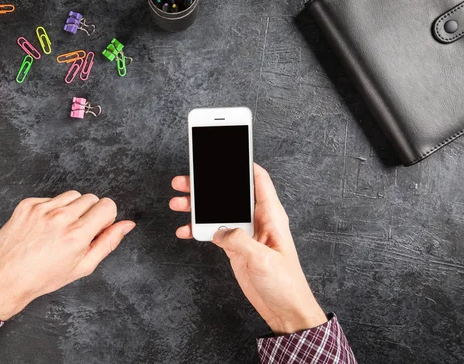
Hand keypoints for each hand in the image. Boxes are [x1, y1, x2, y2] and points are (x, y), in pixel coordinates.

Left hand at [0, 191, 135, 319]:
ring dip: (73, 208)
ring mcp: (42, 209)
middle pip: (92, 198)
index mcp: (77, 235)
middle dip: (90, 212)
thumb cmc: (45, 277)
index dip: (106, 217)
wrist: (6, 276)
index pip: (107, 205)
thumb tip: (127, 224)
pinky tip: (45, 227)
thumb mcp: (83, 266)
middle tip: (78, 231)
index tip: (97, 228)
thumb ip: (108, 242)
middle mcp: (61, 218)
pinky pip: (52, 197)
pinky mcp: (28, 204)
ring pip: (73, 195)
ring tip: (61, 229)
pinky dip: (53, 209)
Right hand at [169, 164, 326, 334]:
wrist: (284, 309)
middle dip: (207, 185)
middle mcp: (257, 220)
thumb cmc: (285, 283)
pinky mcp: (235, 247)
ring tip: (178, 202)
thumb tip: (220, 230)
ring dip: (198, 206)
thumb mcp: (263, 259)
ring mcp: (244, 233)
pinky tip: (185, 230)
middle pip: (230, 193)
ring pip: (217, 210)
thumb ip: (240, 240)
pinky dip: (198, 229)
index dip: (244, 164)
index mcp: (271, 216)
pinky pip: (213, 231)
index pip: (258, 180)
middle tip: (186, 180)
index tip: (224, 154)